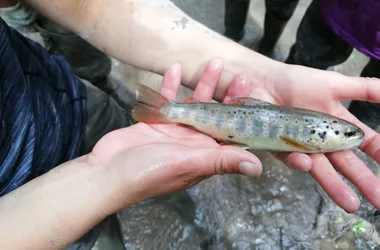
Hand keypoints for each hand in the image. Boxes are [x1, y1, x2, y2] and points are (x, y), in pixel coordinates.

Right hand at [86, 60, 262, 209]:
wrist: (108, 172)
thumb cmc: (150, 172)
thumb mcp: (189, 164)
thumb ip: (222, 162)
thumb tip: (258, 169)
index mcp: (206, 154)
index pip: (231, 133)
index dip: (244, 115)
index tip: (252, 94)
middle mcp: (194, 142)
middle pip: (215, 114)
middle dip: (226, 94)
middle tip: (238, 73)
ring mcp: (175, 131)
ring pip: (193, 103)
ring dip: (202, 84)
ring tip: (213, 63)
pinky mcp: (157, 123)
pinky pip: (167, 100)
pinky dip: (171, 85)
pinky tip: (175, 69)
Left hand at [244, 63, 379, 211]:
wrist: (264, 81)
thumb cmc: (298, 82)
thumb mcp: (334, 84)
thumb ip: (362, 90)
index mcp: (339, 125)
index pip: (365, 143)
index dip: (379, 154)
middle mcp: (323, 140)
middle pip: (347, 163)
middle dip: (364, 181)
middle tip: (378, 199)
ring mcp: (303, 146)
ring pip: (322, 169)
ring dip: (336, 186)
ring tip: (351, 203)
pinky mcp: (281, 148)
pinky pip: (291, 158)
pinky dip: (299, 161)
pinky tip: (306, 163)